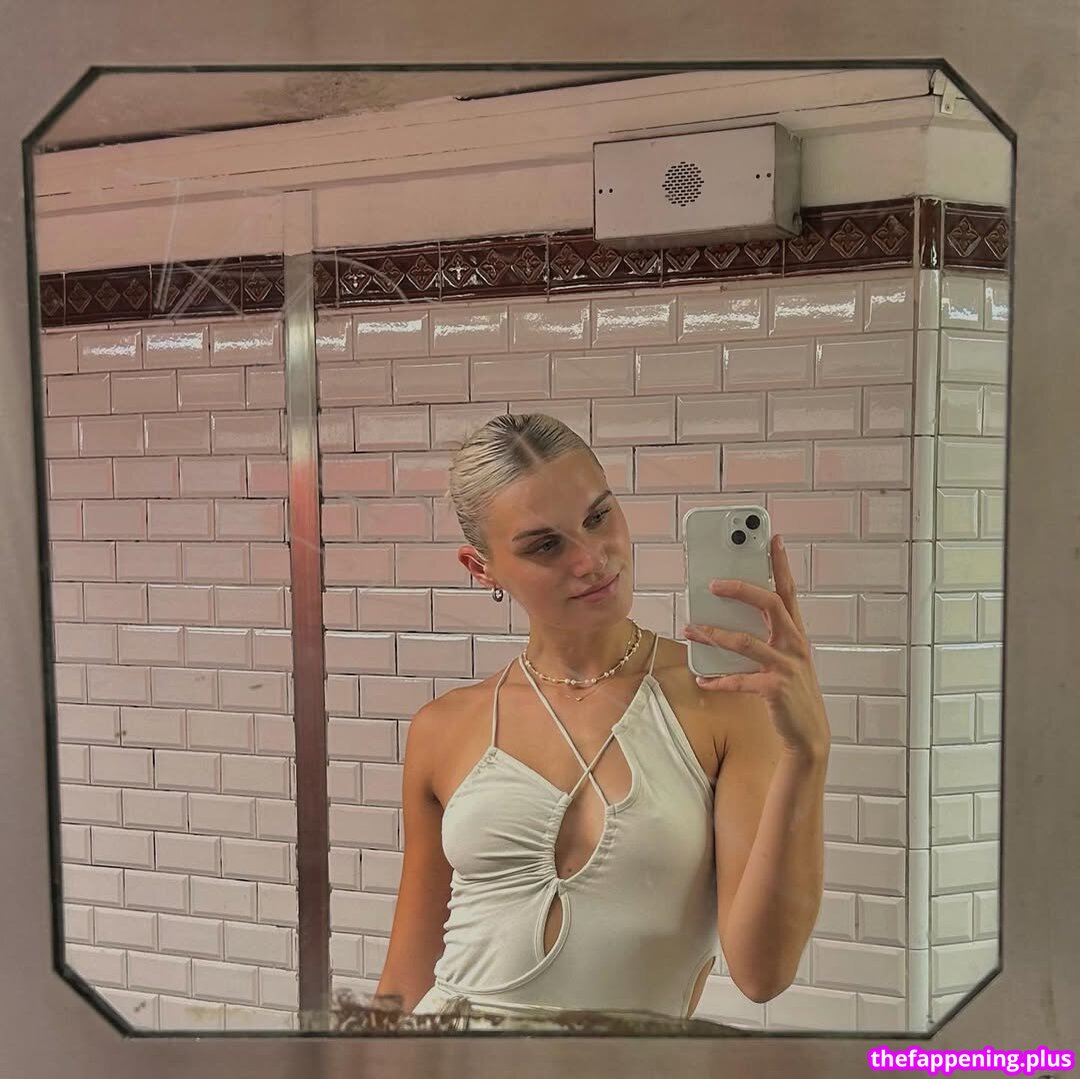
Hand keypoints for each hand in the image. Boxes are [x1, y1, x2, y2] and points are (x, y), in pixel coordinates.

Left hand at [682, 533, 829, 760]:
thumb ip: (765, 637)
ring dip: (715, 634)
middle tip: (713, 584)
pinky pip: (740, 680)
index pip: (788, 591)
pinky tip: (702, 679)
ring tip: (691, 629)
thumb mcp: (784, 659)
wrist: (809, 734)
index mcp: (795, 634)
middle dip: (741, 590)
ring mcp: (787, 666)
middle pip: (771, 605)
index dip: (781, 564)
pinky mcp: (775, 689)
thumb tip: (728, 617)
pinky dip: (718, 680)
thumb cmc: (791, 692)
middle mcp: (794, 645)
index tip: (773, 538)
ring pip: (746, 642)